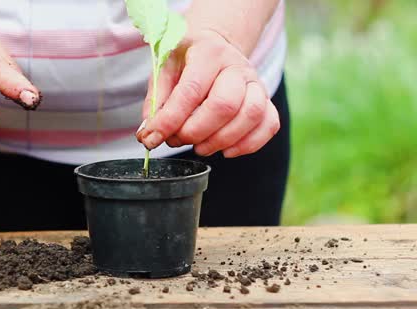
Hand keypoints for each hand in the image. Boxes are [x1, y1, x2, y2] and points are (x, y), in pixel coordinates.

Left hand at [136, 29, 279, 157]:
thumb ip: (156, 102)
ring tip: (199, 147)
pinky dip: (248, 144)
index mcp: (207, 52)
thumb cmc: (185, 62)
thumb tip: (148, 134)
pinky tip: (226, 150)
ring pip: (251, 116)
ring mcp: (256, 83)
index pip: (191, 91)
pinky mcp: (267, 100)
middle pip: (224, 105)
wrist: (215, 48)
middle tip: (178, 140)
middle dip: (196, 132)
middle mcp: (237, 66)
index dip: (170, 120)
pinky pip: (269, 125)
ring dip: (220, 141)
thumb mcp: (163, 71)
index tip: (152, 138)